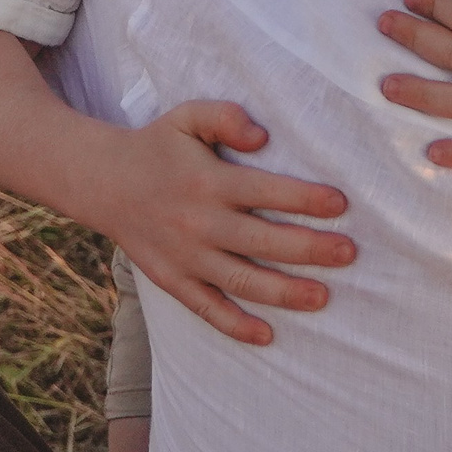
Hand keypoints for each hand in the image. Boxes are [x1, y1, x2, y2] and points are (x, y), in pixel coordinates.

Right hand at [87, 100, 354, 346]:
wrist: (103, 182)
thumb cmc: (159, 146)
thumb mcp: (187, 116)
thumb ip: (225, 116)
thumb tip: (262, 136)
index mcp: (208, 181)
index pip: (265, 191)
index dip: (305, 198)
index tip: (341, 205)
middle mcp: (198, 221)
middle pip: (261, 240)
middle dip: (309, 249)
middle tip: (348, 253)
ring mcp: (185, 256)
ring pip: (241, 280)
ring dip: (284, 292)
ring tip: (323, 297)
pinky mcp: (172, 280)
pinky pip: (206, 308)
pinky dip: (235, 325)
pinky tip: (268, 335)